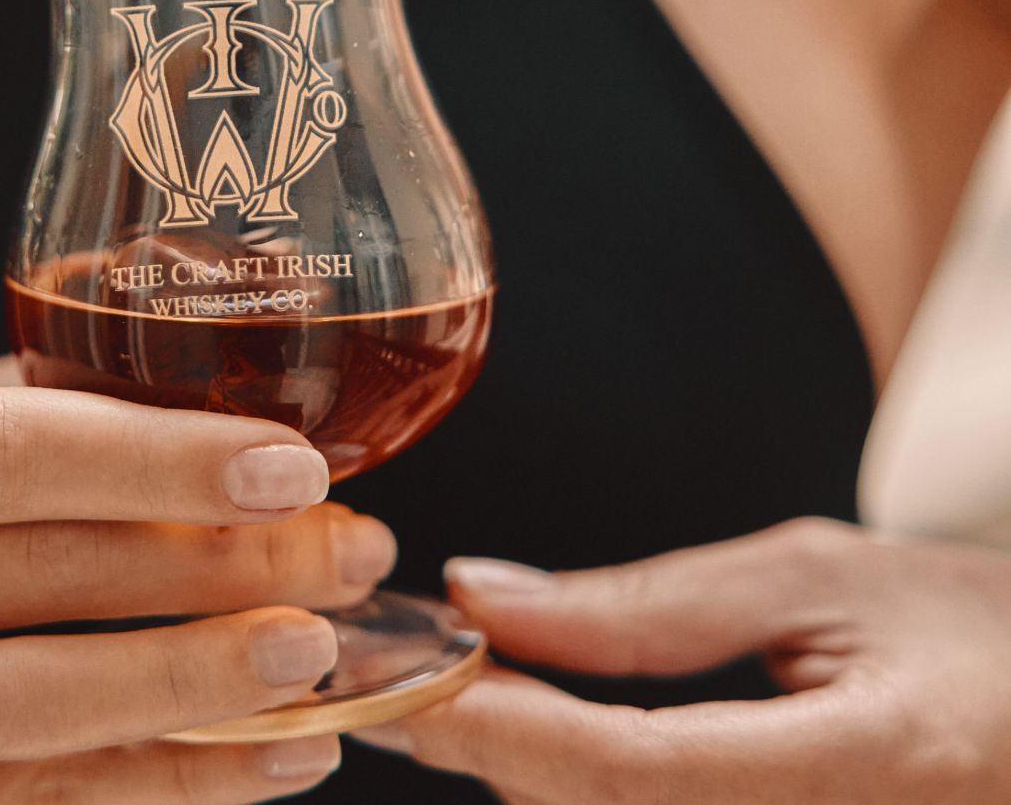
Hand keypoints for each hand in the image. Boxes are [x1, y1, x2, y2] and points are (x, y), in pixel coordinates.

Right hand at [0, 375, 395, 803]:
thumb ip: (6, 406)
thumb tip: (187, 378)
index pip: (10, 453)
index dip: (156, 459)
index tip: (287, 460)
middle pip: (49, 577)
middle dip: (219, 564)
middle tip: (350, 543)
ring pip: (48, 705)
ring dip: (204, 683)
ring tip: (325, 652)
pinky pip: (48, 799)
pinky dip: (175, 781)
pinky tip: (279, 754)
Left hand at [353, 518, 1010, 802]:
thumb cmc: (968, 634)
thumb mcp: (816, 578)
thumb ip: (646, 603)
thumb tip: (484, 598)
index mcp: (867, 773)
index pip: (634, 773)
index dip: (504, 732)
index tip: (406, 683)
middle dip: (498, 753)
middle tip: (423, 673)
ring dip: (535, 775)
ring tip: (486, 696)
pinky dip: (587, 792)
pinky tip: (559, 744)